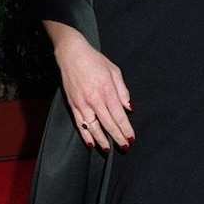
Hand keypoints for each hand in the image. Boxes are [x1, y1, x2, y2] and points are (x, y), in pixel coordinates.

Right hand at [53, 28, 134, 151]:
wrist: (71, 54)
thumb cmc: (94, 60)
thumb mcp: (115, 71)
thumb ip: (123, 91)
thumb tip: (129, 108)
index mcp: (107, 90)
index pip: (119, 116)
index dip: (126, 129)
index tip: (131, 138)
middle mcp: (94, 99)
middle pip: (108, 124)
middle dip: (117, 137)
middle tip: (125, 147)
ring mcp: (82, 103)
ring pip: (93, 127)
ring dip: (102, 140)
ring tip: (108, 150)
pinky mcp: (72, 104)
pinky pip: (80, 124)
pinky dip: (86, 135)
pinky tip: (91, 143)